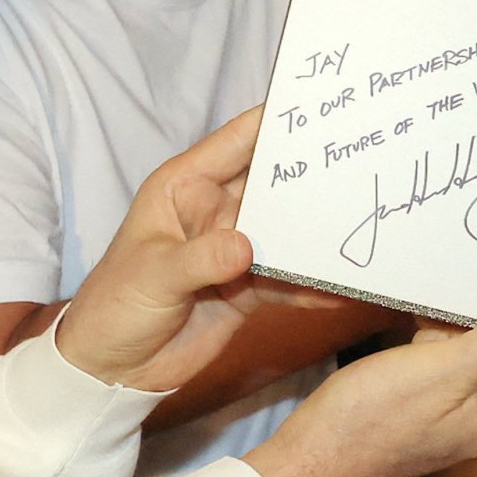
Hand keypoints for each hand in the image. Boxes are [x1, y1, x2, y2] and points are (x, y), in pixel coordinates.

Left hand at [57, 107, 342, 393]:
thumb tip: (248, 248)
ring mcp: (234, 249)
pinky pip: (288, 280)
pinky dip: (313, 285)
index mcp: (186, 187)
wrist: (112, 367)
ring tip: (364, 224)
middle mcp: (216, 211)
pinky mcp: (247, 288)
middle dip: (312, 176)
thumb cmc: (116, 305)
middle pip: (271, 185)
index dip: (275, 122)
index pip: (237, 142)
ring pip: (286, 232)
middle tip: (363, 164)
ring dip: (318, 233)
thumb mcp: (153, 274)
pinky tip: (343, 288)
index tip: (320, 109)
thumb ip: (200, 259)